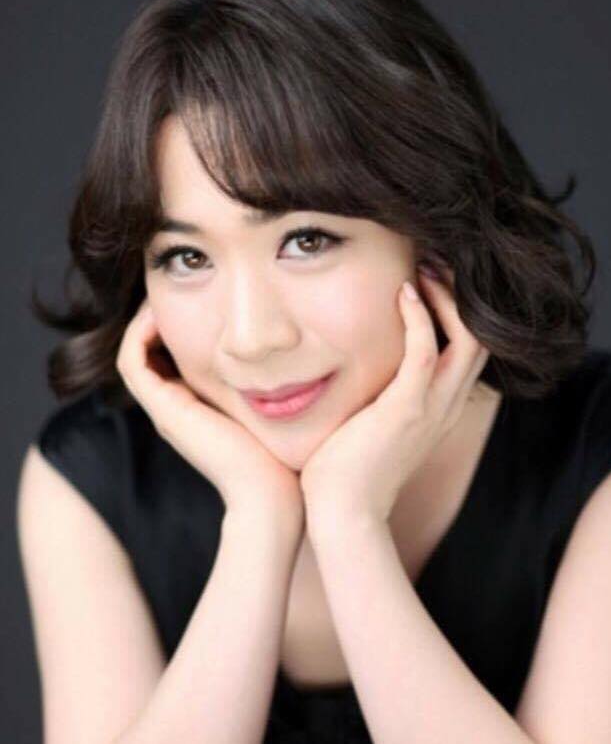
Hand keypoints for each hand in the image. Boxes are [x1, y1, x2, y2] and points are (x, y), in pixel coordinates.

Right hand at [116, 297, 303, 530]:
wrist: (275, 496)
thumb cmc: (290, 453)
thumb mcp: (286, 405)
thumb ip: (287, 378)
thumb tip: (310, 342)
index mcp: (204, 406)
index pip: (180, 356)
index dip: (187, 320)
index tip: (210, 289)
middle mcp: (180, 408)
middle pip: (156, 352)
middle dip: (168, 312)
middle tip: (186, 280)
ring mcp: (168, 411)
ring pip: (138, 352)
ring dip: (149, 316)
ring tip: (168, 286)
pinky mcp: (165, 411)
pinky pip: (134, 361)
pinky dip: (141, 332)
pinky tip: (163, 306)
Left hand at [300, 266, 489, 525]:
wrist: (342, 516)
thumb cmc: (345, 473)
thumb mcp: (371, 428)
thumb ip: (375, 399)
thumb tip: (352, 373)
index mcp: (438, 410)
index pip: (467, 353)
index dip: (458, 314)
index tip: (429, 281)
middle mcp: (445, 407)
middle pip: (480, 340)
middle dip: (462, 298)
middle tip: (435, 265)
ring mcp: (431, 408)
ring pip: (468, 340)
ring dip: (448, 299)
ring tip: (425, 269)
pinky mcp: (407, 409)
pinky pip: (427, 353)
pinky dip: (421, 318)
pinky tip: (402, 293)